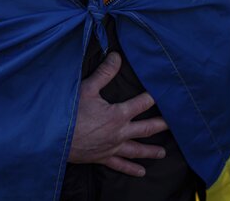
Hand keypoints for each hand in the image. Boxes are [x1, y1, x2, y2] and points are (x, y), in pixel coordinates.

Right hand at [68, 52, 168, 176]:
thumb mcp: (87, 88)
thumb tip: (117, 56)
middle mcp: (120, 133)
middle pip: (146, 129)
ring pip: (137, 150)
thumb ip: (104, 73)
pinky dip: (132, 169)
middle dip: (161, 125)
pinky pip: (120, 165)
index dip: (154, 97)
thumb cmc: (69, 112)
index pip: (142, 103)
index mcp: (118, 114)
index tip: (166, 94)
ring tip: (163, 153)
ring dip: (151, 151)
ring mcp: (112, 147)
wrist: (54, 138)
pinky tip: (141, 172)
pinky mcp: (103, 158)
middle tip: (176, 124)